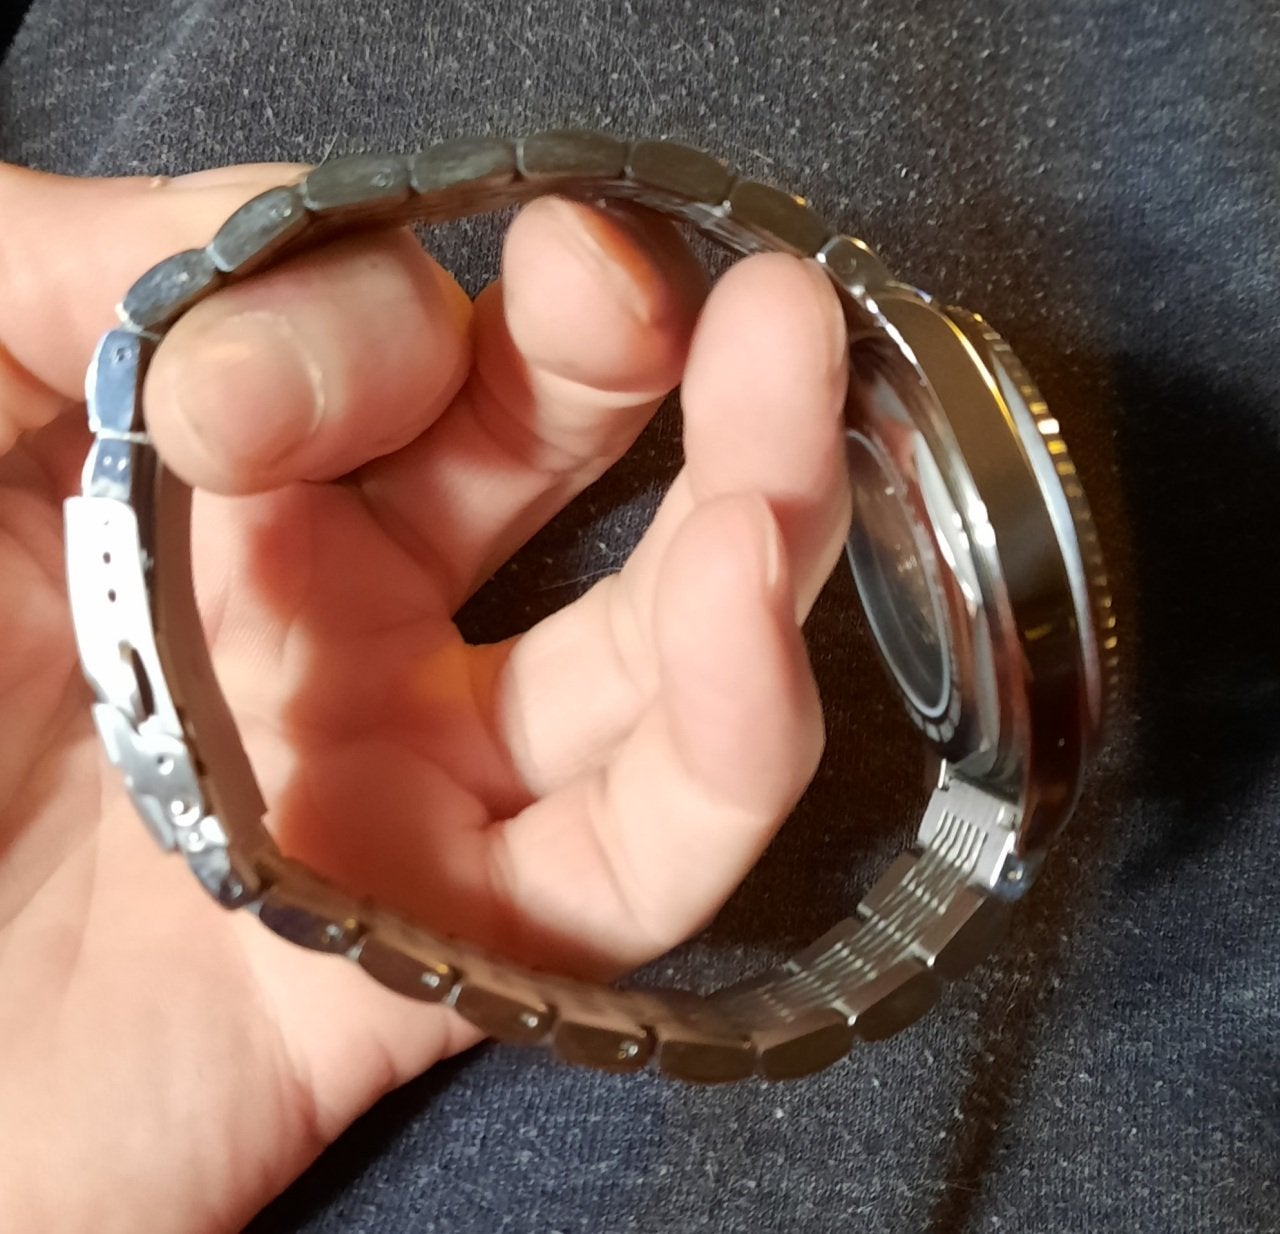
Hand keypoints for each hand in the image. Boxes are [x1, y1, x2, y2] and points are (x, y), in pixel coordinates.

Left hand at [0, 160, 849, 1230]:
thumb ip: (63, 266)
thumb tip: (327, 242)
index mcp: (230, 489)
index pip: (408, 354)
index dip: (398, 326)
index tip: (284, 375)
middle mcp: (350, 620)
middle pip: (577, 483)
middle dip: (681, 376)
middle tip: (766, 310)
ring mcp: (416, 786)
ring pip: (657, 667)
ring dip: (754, 538)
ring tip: (797, 433)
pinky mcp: (452, 953)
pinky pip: (642, 863)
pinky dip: (726, 749)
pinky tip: (748, 614)